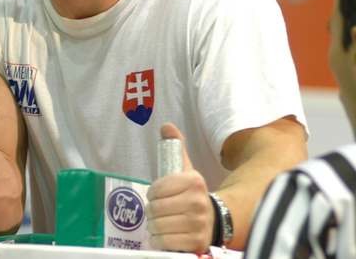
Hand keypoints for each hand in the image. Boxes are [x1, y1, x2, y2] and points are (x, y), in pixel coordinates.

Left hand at [146, 123, 214, 252]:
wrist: (216, 220)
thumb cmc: (192, 195)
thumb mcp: (186, 170)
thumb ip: (175, 147)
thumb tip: (166, 126)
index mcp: (193, 181)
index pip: (156, 189)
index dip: (153, 194)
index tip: (158, 196)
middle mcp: (197, 202)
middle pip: (154, 209)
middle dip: (152, 212)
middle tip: (159, 212)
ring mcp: (198, 224)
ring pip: (157, 226)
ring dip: (155, 227)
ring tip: (163, 224)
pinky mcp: (196, 242)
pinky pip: (165, 243)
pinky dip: (160, 241)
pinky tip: (166, 236)